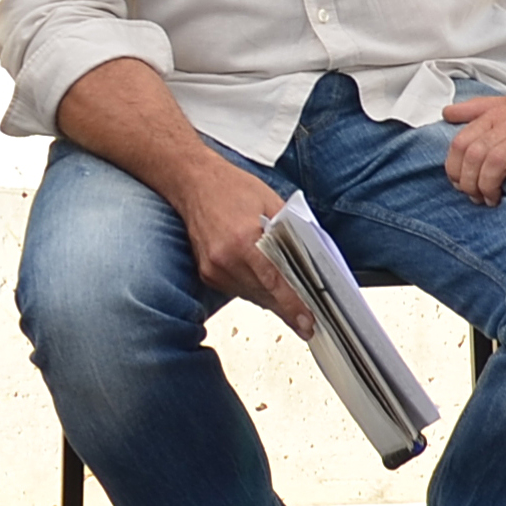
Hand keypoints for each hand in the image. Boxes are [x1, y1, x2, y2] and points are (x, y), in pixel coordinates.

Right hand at [169, 148, 312, 337]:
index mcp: (243, 240)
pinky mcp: (207, 274)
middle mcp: (225, 259)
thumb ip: (290, 232)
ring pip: (252, 296)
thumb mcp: (271, 203)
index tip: (308, 323)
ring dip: (272, 299)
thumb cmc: (231, 187)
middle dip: (288, 307)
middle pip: (264, 295)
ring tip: (291, 302)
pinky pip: (238, 290)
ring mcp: (213, 269)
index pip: (274, 282)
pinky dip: (254, 289)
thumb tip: (311, 260)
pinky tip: (264, 283)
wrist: (193, 182)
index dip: (293, 305)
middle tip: (308, 321)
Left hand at [439, 90, 505, 201]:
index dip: (454, 168)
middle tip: (476, 197)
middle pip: (475, 155)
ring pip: (496, 161)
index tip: (459, 184)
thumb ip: (476, 109)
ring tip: (493, 200)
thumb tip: (446, 113)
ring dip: (490, 186)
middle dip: (470, 182)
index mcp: (496, 114)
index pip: (460, 142)